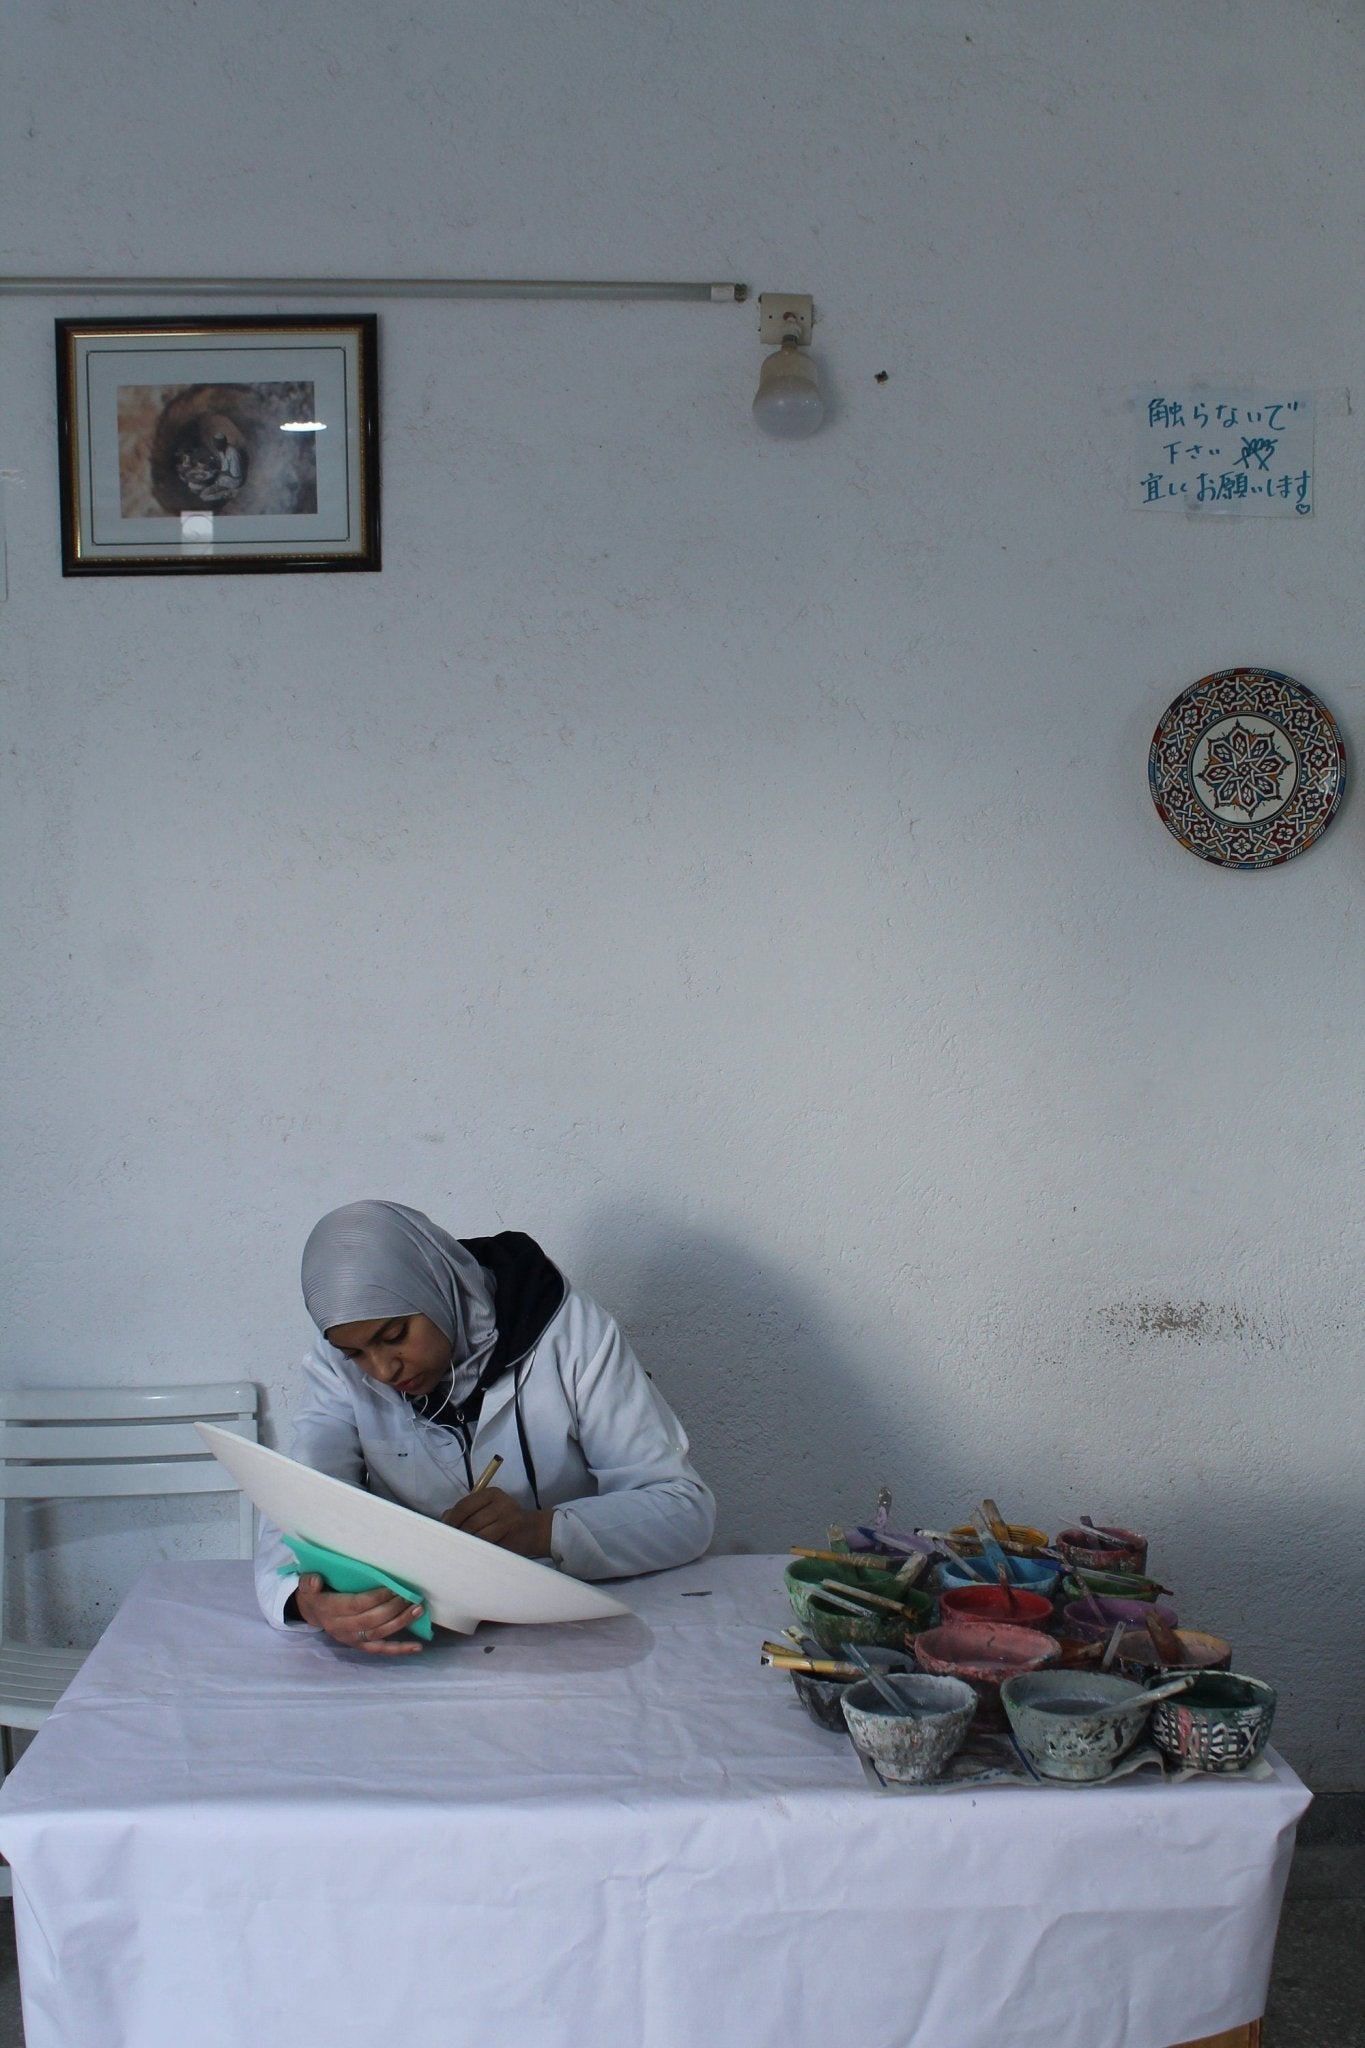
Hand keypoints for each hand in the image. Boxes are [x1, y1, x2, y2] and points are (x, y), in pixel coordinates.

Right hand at [293, 1573, 425, 1654]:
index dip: (376, 1597)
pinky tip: (418, 1647)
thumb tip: (315, 1580)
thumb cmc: (316, 1593)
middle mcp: (341, 1628)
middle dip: (393, 1608)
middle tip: (411, 1596)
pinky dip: (400, 1649)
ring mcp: (352, 1639)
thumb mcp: (307, 1585)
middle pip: (371, 1620)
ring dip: (400, 1623)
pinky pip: (381, 1650)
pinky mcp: (360, 1646)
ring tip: (418, 1610)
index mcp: (330, 1611)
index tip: (394, 1586)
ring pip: (379, 1633)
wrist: (312, 1611)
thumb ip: (309, 1582)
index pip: (357, 1605)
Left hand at [441, 1487, 553, 1559]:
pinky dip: (480, 1549)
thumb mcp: (488, 1508)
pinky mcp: (513, 1536)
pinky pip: (490, 1545)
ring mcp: (508, 1520)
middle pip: (470, 1522)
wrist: (536, 1529)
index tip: (444, 1531)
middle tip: (451, 1544)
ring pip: (479, 1535)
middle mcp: (501, 1504)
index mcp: (492, 1493)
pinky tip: (475, 1552)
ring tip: (462, 1549)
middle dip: (459, 1534)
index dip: (452, 1520)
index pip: (464, 1505)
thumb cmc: (507, 1519)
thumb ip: (467, 1510)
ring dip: (469, 1544)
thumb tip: (444, 1517)